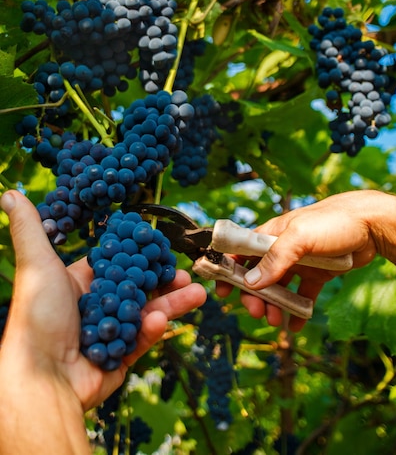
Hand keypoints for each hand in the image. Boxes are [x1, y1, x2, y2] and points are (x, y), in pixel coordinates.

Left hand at [0, 190, 206, 410]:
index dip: (139, 255)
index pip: (117, 264)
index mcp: (80, 284)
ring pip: (147, 312)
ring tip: (198, 294)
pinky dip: (153, 330)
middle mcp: (95, 306)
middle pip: (138, 287)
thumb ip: (29, 228)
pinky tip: (161, 320)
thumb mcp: (36, 265)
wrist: (42, 380)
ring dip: (172, 302)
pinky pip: (141, 340)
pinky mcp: (118, 359)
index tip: (160, 246)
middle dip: (164, 279)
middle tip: (185, 271)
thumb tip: (9, 193)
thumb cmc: (36, 318)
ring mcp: (109, 333)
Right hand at [216, 190, 395, 330]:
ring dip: (274, 305)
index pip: (241, 251)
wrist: (373, 224)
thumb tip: (251, 282)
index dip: (228, 269)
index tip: (222, 290)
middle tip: (256, 313)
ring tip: (276, 321)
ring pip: (279, 287)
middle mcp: (282, 248)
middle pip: (258, 275)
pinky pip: (302, 294)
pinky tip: (295, 326)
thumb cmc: (333, 222)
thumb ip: (275, 259)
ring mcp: (300, 261)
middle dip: (253, 295)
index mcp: (272, 234)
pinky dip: (297, 310)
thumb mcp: (300, 237)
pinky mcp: (318, 273)